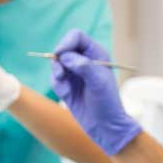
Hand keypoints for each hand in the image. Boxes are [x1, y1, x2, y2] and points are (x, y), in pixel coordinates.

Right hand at [50, 30, 140, 154]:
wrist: (104, 125)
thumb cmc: (107, 103)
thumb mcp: (99, 82)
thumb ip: (84, 66)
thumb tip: (66, 57)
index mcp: (96, 54)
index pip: (77, 37)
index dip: (66, 42)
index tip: (60, 54)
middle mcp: (84, 60)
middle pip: (63, 48)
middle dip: (59, 59)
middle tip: (61, 74)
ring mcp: (74, 72)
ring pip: (56, 63)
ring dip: (57, 73)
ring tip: (65, 87)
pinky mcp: (67, 85)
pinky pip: (54, 78)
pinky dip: (57, 84)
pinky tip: (66, 94)